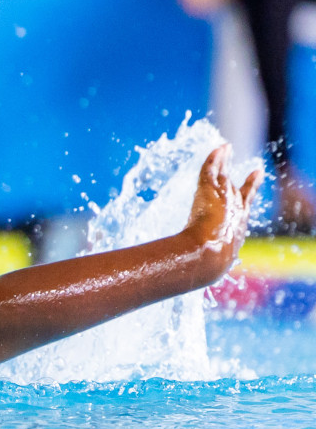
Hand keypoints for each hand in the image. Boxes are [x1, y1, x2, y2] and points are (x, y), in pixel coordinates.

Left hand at [182, 145, 260, 282]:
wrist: (208, 255)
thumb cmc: (206, 264)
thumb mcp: (206, 265)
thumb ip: (195, 266)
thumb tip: (175, 280)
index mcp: (237, 225)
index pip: (245, 205)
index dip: (249, 192)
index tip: (254, 181)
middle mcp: (236, 209)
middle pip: (235, 186)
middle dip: (234, 173)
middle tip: (240, 160)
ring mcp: (225, 197)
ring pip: (223, 175)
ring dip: (223, 161)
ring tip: (225, 149)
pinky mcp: (212, 190)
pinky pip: (212, 169)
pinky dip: (215, 158)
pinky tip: (219, 148)